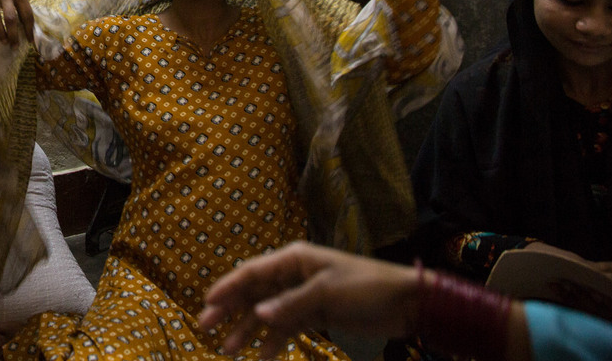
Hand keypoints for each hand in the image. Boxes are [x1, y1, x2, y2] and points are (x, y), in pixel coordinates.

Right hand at [199, 242, 419, 358]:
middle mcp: (292, 275)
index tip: (206, 303)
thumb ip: (291, 304)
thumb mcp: (327, 293)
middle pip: (253, 293)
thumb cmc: (365, 287)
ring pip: (266, 313)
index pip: (251, 272)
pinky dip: (274, 342)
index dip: (227, 287)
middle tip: (206, 328)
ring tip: (228, 350)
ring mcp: (302, 296)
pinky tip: (262, 357)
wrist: (405, 303)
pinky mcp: (315, 315)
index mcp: (293, 259)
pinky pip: (286, 328)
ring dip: (248, 330)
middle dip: (229, 310)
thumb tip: (258, 315)